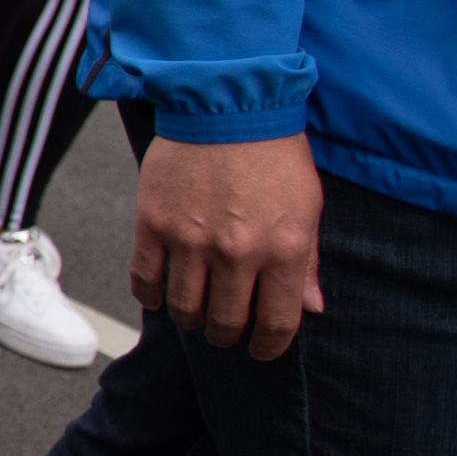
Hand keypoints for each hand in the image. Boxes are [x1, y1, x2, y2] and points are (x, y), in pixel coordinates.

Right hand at [131, 133, 322, 358]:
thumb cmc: (274, 154)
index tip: (261, 350)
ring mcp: (191, 240)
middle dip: (227, 335)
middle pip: (226, 323)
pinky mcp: (154, 225)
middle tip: (225, 330)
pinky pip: (146, 280)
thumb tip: (310, 308)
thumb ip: (307, 262)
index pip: (275, 323)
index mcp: (284, 249)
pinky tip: (162, 294)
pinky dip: (152, 296)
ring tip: (195, 312)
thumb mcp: (308, 207)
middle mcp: (237, 252)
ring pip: (184, 309)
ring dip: (191, 320)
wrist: (227, 105)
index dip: (267, 347)